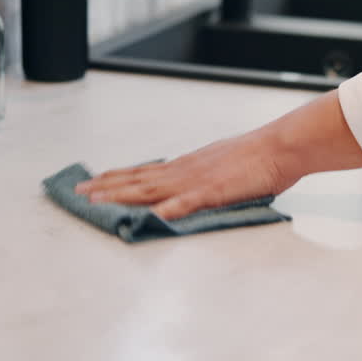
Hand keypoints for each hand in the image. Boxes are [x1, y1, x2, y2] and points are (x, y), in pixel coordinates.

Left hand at [74, 92, 361, 220]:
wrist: (283, 146)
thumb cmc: (259, 159)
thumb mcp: (222, 167)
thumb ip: (201, 181)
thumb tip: (184, 193)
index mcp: (188, 166)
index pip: (144, 172)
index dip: (116, 178)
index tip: (93, 182)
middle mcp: (186, 170)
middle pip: (138, 180)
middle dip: (106, 186)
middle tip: (78, 191)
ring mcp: (198, 180)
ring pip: (153, 188)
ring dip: (122, 194)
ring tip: (97, 200)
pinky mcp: (216, 189)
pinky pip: (190, 201)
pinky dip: (171, 208)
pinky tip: (154, 215)